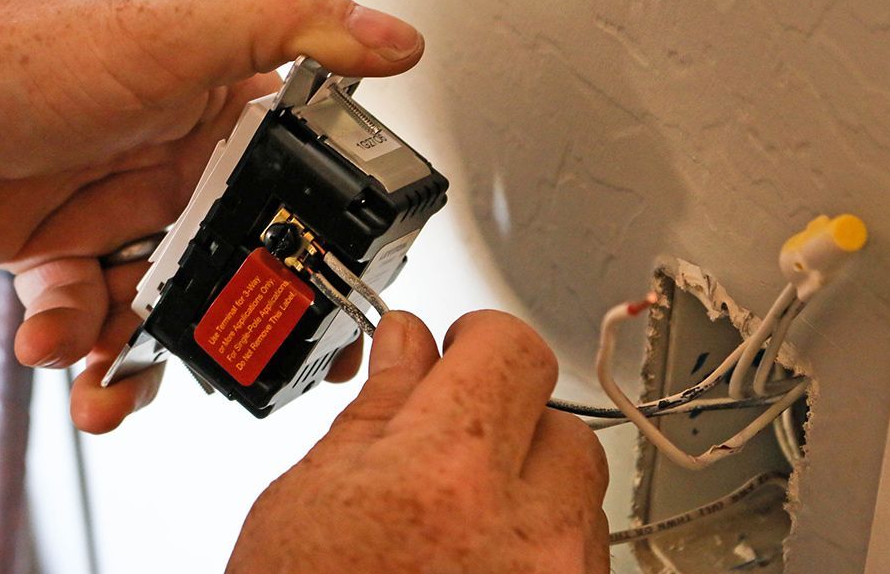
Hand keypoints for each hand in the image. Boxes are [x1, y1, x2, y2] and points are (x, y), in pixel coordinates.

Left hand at [0, 0, 422, 431]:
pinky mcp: (67, 258)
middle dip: (240, 324)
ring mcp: (126, 221)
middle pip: (237, 271)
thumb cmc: (35, 57)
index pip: (301, 195)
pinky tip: (55, 337)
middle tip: (241, 361)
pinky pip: (87, 322)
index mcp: (224, 127)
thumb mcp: (183, 33)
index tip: (333, 297)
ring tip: (117, 380)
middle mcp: (182, 177)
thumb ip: (293, 25)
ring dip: (140, 359)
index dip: (323, 248)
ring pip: (162, 314)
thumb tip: (395, 39)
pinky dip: (72, 341)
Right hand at [229, 311, 609, 573]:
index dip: (479, 337)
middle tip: (451, 443)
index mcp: (442, 475)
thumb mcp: (310, 500)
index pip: (508, 348)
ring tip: (458, 521)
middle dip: (504, 417)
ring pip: (578, 485)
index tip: (462, 347)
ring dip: (527, 482)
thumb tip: (406, 347)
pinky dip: (538, 539)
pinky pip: (580, 547)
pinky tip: (478, 560)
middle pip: (557, 417)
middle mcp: (522, 531)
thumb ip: (377, 411)